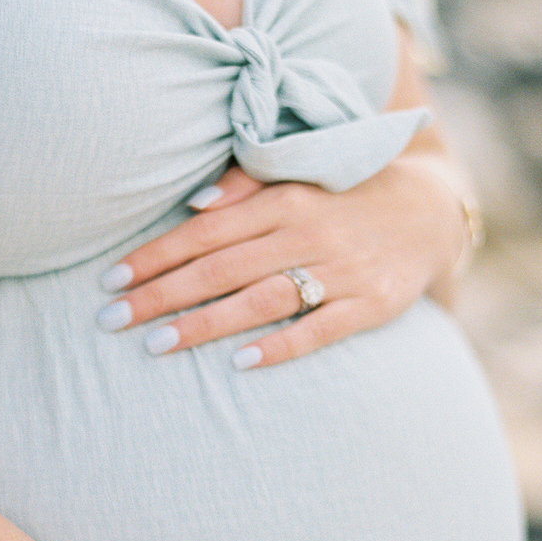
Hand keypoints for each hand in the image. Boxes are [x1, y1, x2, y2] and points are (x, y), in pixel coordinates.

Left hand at [97, 153, 469, 368]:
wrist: (430, 213)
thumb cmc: (341, 197)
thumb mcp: (298, 177)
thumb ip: (245, 187)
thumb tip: (193, 206)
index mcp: (284, 199)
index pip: (204, 231)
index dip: (155, 256)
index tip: (110, 281)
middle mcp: (309, 231)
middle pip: (220, 267)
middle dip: (161, 295)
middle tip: (111, 321)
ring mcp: (342, 269)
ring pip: (261, 300)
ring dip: (205, 324)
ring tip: (157, 346)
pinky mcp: (372, 304)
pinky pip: (321, 329)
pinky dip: (281, 345)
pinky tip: (240, 363)